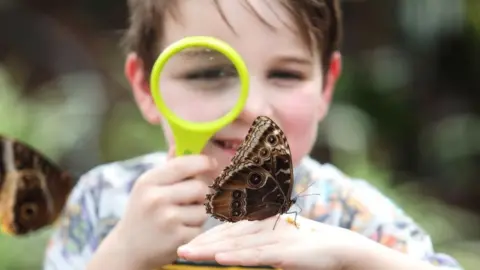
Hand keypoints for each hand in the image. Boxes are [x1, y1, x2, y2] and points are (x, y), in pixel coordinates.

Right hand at [89, 148, 217, 269]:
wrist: (129, 248)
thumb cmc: (143, 211)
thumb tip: (181, 144)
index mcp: (148, 182)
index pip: (184, 164)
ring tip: (183, 216)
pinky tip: (182, 230)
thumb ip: (168, 168)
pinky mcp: (178, 239)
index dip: (203, 162)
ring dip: (199, 212)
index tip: (211, 163)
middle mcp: (156, 199)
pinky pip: (202, 227)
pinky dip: (196, 228)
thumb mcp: (147, 187)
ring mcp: (167, 221)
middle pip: (200, 187)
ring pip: (203, 209)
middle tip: (194, 197)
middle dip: (202, 193)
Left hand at [177, 215, 368, 269]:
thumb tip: (238, 251)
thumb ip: (261, 247)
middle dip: (202, 243)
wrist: (342, 249)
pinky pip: (258, 254)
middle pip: (228, 237)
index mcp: (263, 226)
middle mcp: (266, 229)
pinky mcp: (286, 252)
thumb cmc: (311, 248)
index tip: (188, 246)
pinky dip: (238, 255)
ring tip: (189, 252)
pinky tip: (221, 257)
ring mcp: (275, 240)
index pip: (230, 233)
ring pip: (237, 245)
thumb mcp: (281, 245)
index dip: (208, 238)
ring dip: (211, 249)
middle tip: (178, 249)